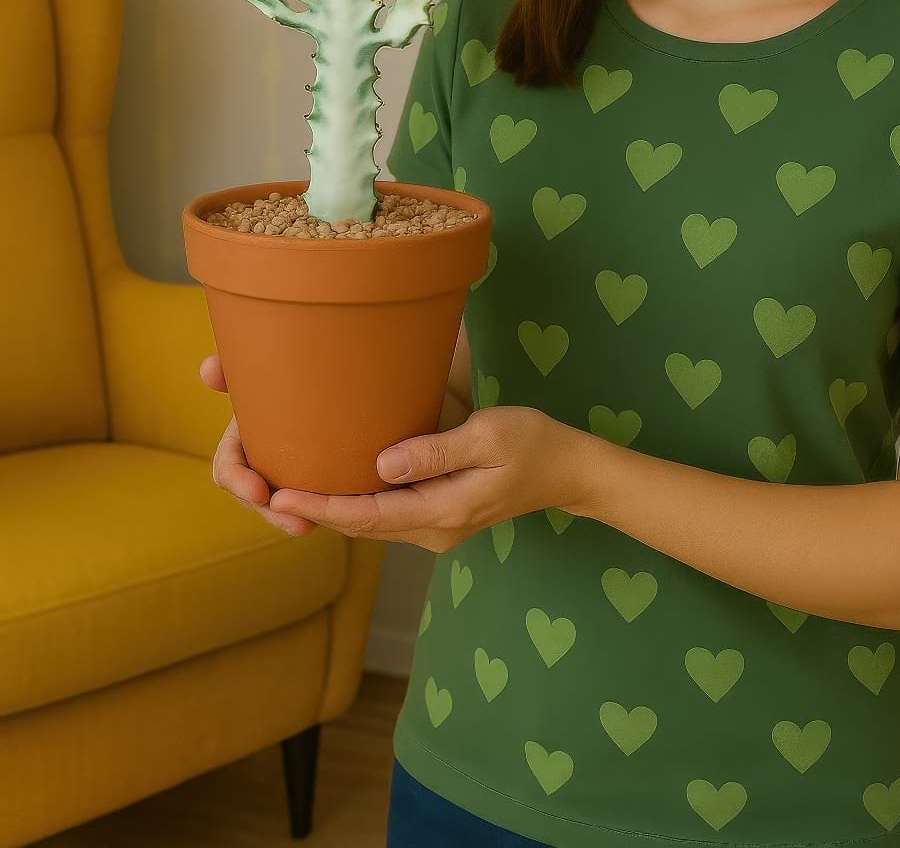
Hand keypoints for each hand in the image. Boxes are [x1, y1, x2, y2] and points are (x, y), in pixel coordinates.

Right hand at [199, 354, 317, 536]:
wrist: (318, 381)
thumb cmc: (282, 375)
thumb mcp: (258, 374)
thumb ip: (233, 370)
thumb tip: (207, 369)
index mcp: (239, 439)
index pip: (227, 468)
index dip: (238, 482)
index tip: (260, 493)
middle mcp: (254, 461)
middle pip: (253, 496)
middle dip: (269, 512)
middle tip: (297, 523)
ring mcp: (276, 474)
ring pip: (277, 505)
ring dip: (288, 518)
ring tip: (308, 526)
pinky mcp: (301, 479)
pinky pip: (301, 502)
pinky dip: (308, 511)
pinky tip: (324, 516)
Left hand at [266, 403, 585, 551]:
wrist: (568, 470)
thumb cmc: (532, 443)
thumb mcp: (487, 437)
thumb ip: (435, 451)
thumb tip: (381, 464)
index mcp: (441, 513)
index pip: (367, 516)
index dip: (320, 507)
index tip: (279, 496)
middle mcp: (432, 530)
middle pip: (360, 525)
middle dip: (313, 511)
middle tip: (263, 490)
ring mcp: (435, 527)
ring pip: (370, 522)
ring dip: (330, 509)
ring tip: (286, 486)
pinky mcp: (438, 515)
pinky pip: (386, 513)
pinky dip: (355, 502)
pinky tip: (334, 480)